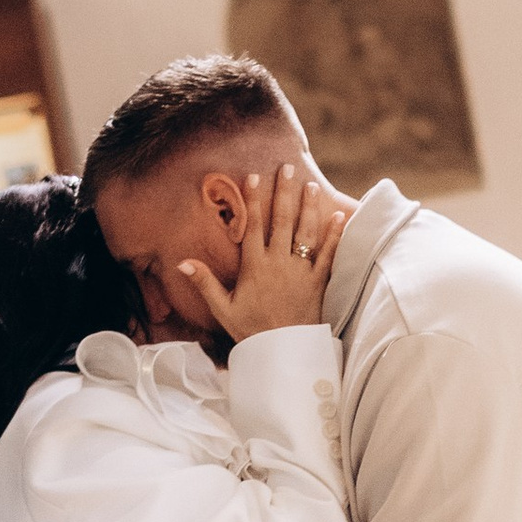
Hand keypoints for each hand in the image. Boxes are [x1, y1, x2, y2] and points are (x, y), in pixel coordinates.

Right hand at [179, 160, 347, 343]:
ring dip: (308, 207)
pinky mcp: (318, 282)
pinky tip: (338, 216)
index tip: (254, 177)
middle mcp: (278, 264)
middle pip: (281, 222)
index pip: (253, 226)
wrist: (283, 353)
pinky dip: (334, 235)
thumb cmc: (251, 330)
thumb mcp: (223, 308)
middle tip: (286, 168)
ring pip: (305, 233)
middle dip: (284, 193)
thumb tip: (182, 261)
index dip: (253, 200)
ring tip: (311, 185)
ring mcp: (300, 272)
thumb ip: (204, 282)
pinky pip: (328, 255)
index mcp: (255, 267)